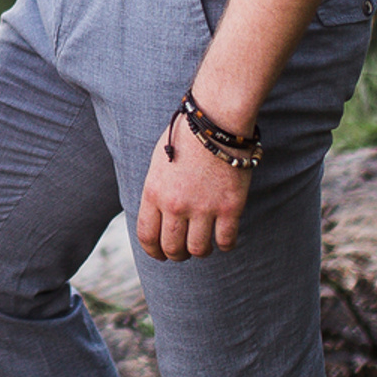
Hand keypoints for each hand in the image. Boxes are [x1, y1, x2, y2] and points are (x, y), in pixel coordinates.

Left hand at [136, 113, 250, 259]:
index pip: (147, 236)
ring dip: (200, 252)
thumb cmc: (186, 137)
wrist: (216, 122)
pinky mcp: (230, 207)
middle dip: (176, 255)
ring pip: (198, 249)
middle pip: (172, 248)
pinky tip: (225, 240)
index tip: (160, 255)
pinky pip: (226, 240)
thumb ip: (156, 191)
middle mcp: (175, 205)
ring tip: (204, 247)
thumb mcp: (158, 164)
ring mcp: (203, 208)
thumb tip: (157, 215)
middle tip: (183, 253)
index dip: (153, 251)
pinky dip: (225, 245)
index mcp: (153, 193)